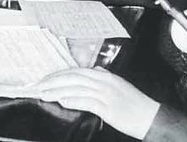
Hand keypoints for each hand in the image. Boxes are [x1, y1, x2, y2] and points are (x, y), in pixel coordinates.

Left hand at [36, 68, 159, 139]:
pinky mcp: (108, 107)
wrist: (150, 116)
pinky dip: (72, 100)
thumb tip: (94, 70)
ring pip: (76, 88)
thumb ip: (105, 77)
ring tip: (42, 93)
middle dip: (52, 81)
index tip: (45, 79)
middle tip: (37, 85)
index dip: (58, 74)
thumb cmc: (134, 104)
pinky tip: (62, 101)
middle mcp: (104, 81)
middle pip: (72, 77)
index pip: (76, 71)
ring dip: (57, 90)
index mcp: (105, 76)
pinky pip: (86, 101)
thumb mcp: (119, 85)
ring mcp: (106, 93)